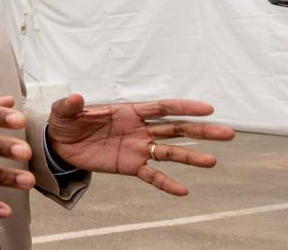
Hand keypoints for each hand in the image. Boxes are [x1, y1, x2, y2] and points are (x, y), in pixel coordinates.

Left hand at [47, 94, 234, 195]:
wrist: (60, 144)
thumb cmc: (66, 122)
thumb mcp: (63, 112)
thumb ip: (70, 105)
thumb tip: (76, 98)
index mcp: (128, 111)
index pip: (162, 107)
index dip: (184, 107)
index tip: (208, 109)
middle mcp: (139, 129)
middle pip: (175, 129)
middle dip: (201, 130)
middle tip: (227, 133)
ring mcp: (137, 148)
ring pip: (170, 152)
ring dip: (191, 156)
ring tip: (212, 161)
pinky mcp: (130, 166)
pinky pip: (152, 175)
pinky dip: (166, 183)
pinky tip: (183, 190)